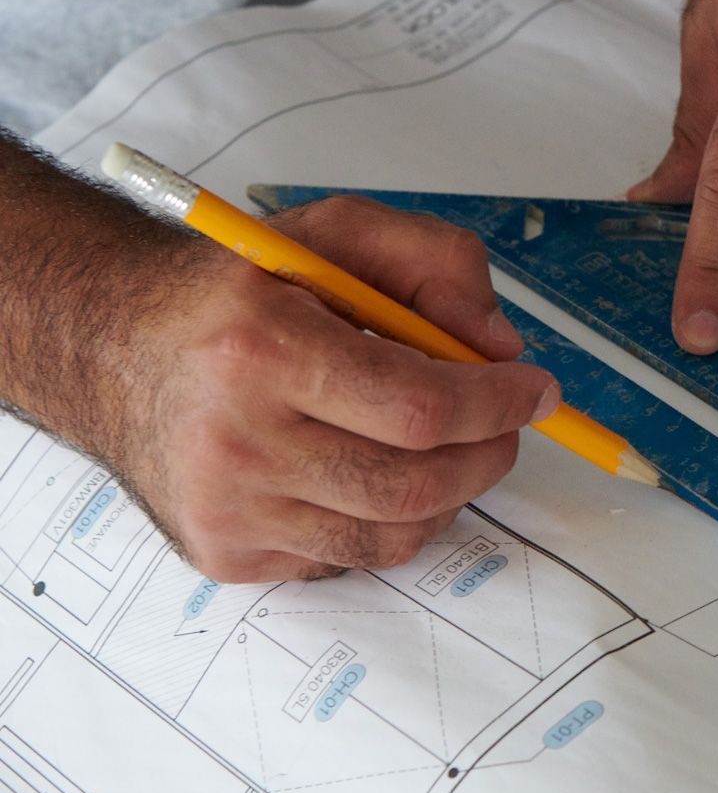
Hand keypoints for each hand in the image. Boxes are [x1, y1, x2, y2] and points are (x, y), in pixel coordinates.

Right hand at [108, 195, 556, 581]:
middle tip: (507, 425)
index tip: (536, 389)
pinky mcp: (225, 554)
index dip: (498, 405)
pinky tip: (369, 469)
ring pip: (389, 537)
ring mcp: (226, 510)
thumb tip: (501, 348)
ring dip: (447, 496)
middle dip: (487, 455)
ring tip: (451, 450)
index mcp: (260, 349)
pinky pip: (344, 558)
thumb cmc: (232, 291)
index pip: (421, 409)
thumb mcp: (332, 234)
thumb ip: (432, 263)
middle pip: (414, 486)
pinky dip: (382, 521)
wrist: (106, 343)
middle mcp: (235, 441)